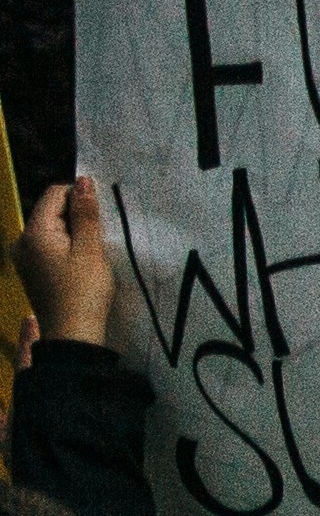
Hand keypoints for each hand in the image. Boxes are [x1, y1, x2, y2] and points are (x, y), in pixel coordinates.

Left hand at [17, 179, 112, 351]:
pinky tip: (80, 264)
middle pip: (51, 211)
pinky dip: (66, 247)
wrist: (72, 335)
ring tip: (92, 252)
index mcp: (34, 232)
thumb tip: (83, 180)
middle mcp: (22, 241)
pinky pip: (48, 246)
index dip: (80, 196)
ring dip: (73, 232)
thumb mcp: (91, 249)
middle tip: (100, 236)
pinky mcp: (31, 270)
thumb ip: (86, 213)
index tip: (102, 214)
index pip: (54, 194)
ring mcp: (23, 257)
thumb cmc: (84, 291)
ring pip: (51, 229)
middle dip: (76, 216)